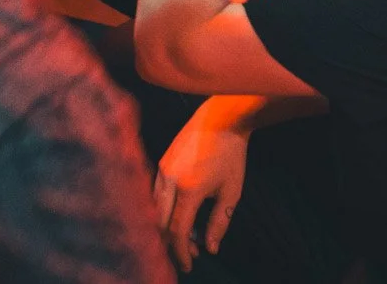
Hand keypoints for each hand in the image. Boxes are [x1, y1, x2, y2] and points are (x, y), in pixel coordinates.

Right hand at [156, 99, 251, 271]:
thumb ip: (218, 223)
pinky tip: (179, 216)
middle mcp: (168, 180)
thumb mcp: (231, 193)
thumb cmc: (231, 156)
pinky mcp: (161, 162)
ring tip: (188, 238)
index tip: (189, 266)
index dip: (181, 252)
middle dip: (171, 244)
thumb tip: (210, 248)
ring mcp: (161, 169)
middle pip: (160, 222)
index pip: (177, 230)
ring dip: (167, 227)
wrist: (220, 119)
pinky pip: (155, 193)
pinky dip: (164, 211)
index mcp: (188, 190)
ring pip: (155, 208)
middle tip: (187, 257)